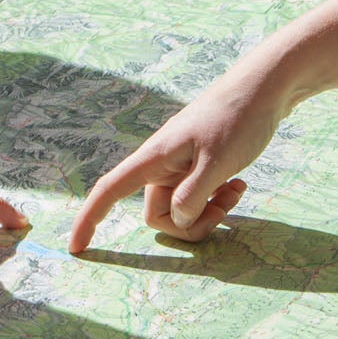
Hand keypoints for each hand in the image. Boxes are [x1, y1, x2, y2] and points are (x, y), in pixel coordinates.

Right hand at [68, 67, 276, 250]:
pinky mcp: (198, 164)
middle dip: (190, 222)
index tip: (75, 249)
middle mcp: (162, 164)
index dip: (89, 219)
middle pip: (158, 213)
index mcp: (155, 158)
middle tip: (224, 207)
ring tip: (236, 191)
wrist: (262, 89)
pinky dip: (216, 199)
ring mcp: (180, 164)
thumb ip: (192, 195)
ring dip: (208, 211)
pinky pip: (196, 196)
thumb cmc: (237, 120)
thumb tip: (176, 218)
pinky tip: (238, 185)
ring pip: (181, 208)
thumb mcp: (217, 162)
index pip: (109, 190)